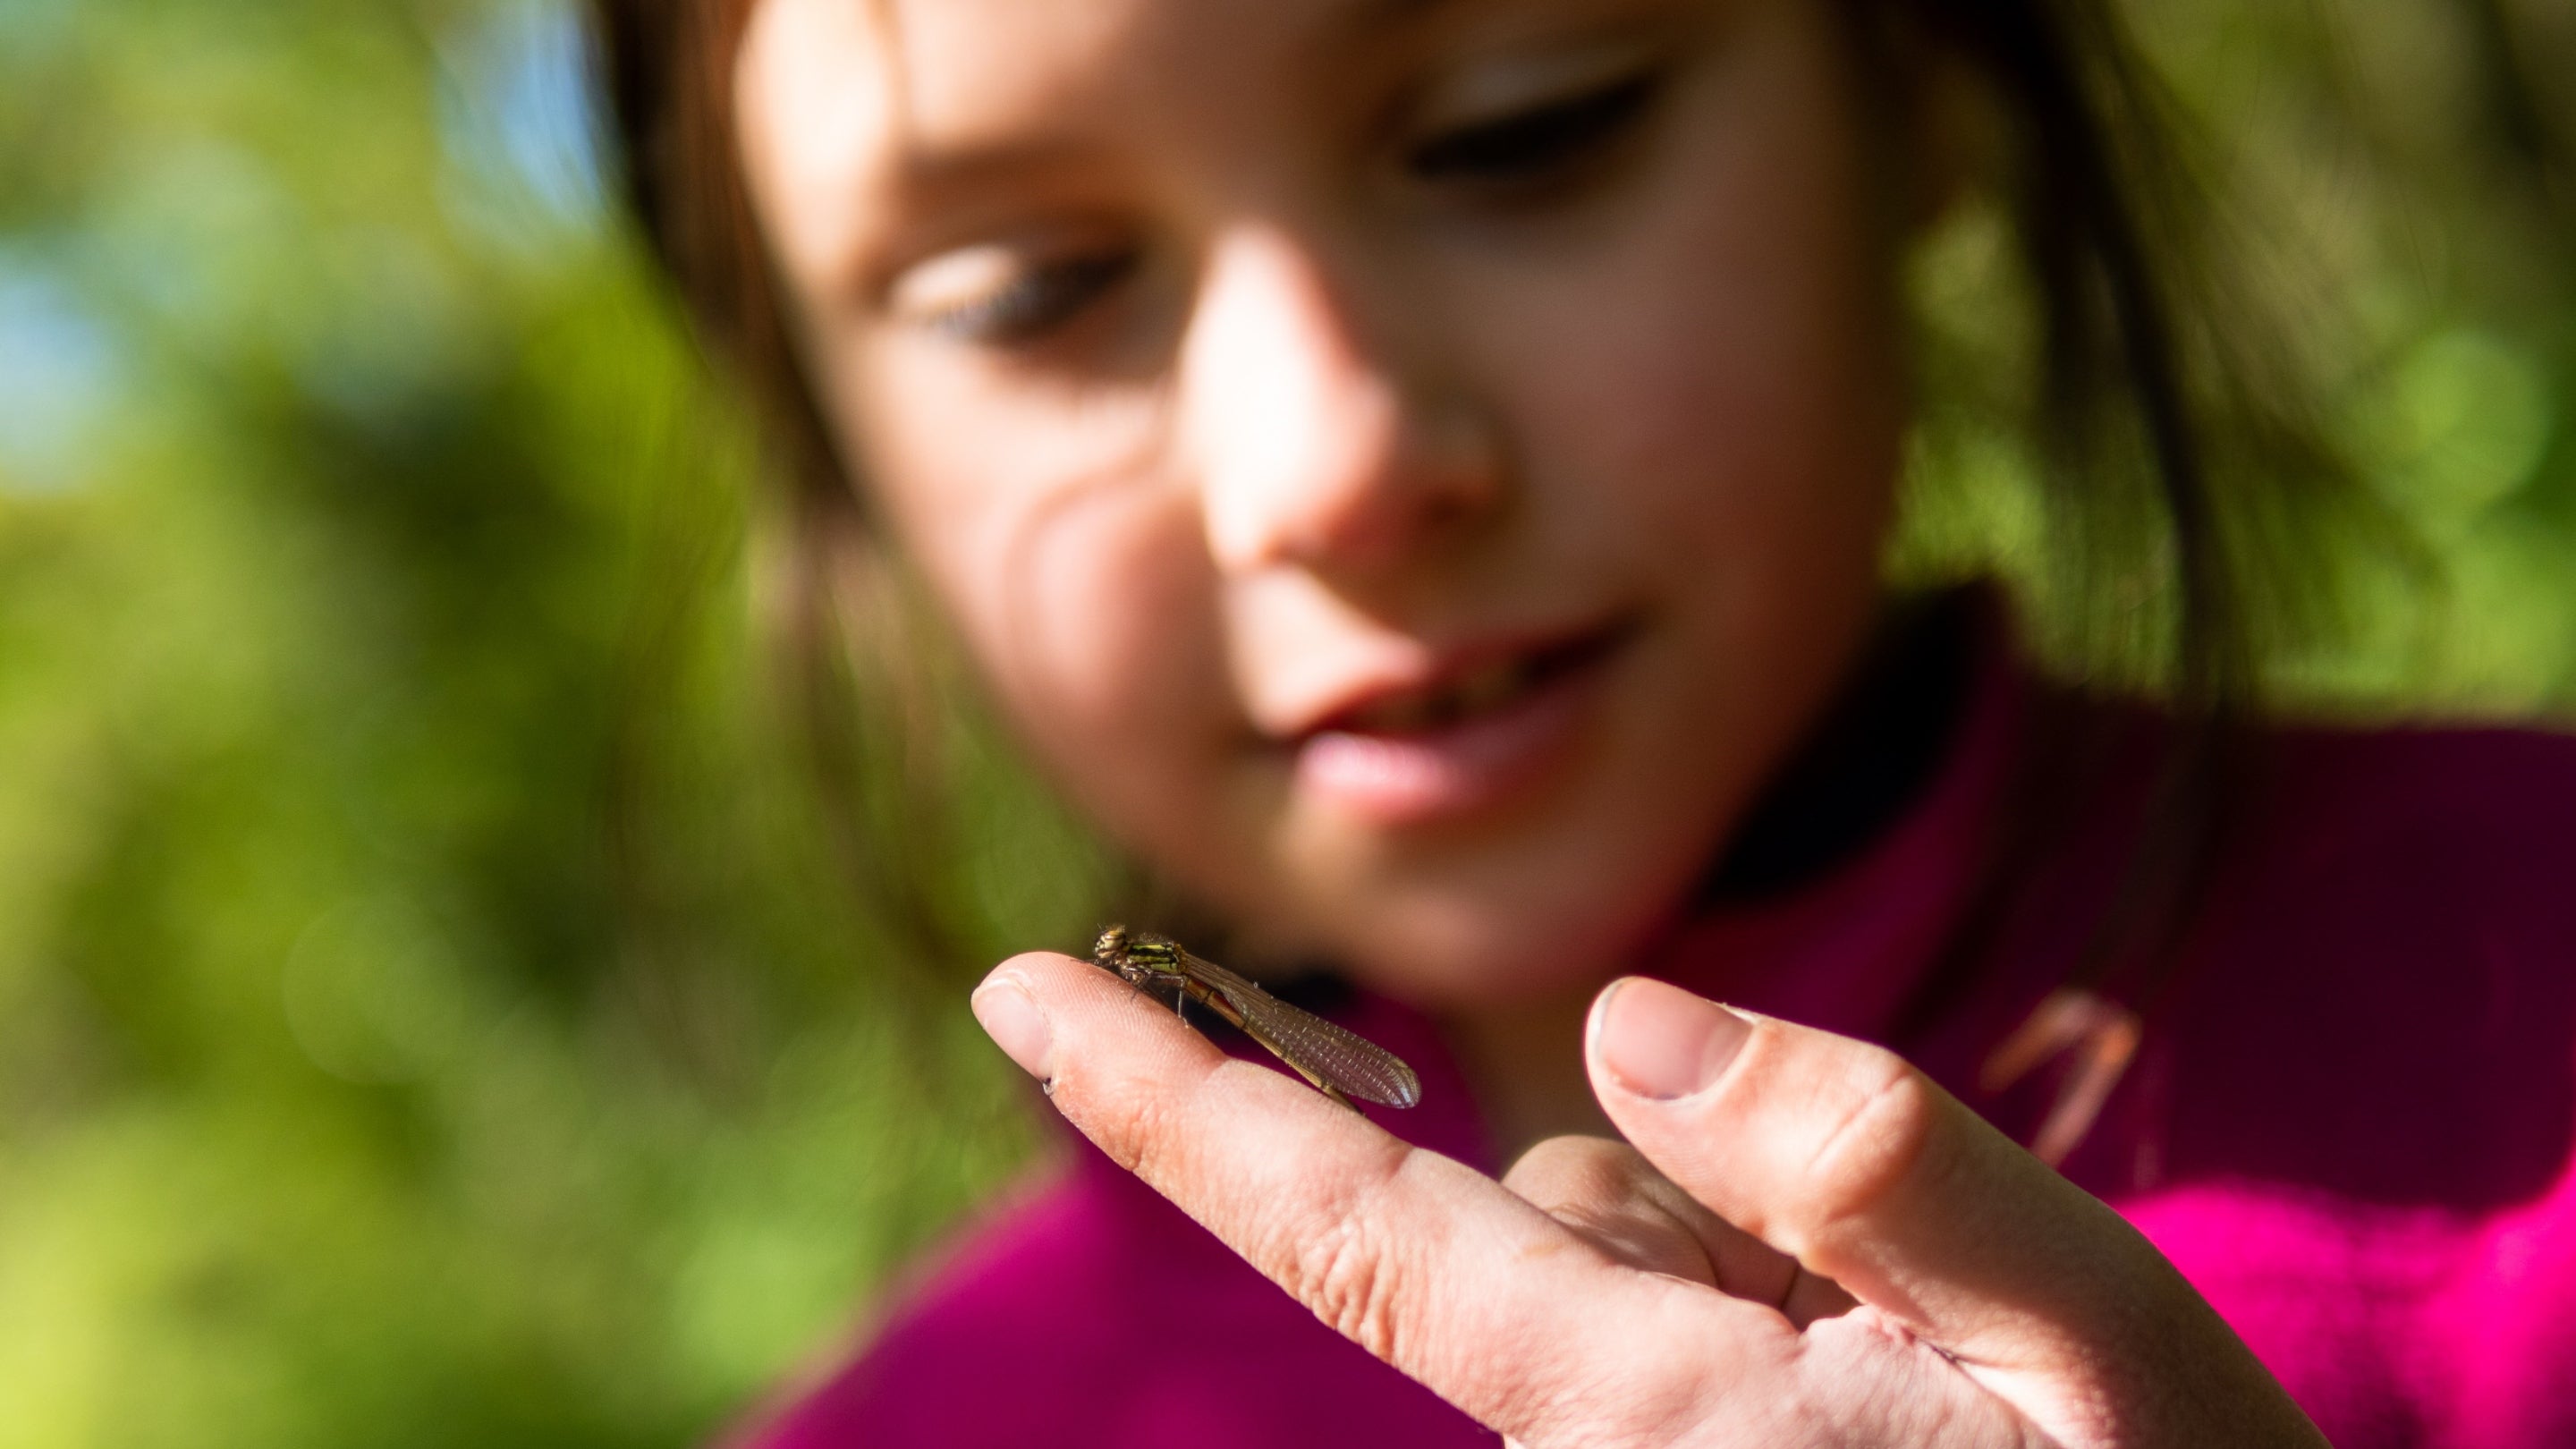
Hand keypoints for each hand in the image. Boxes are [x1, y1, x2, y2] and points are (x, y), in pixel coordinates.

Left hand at [971, 956, 2324, 1447]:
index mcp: (1638, 1408)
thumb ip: (1864, 1163)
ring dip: (1752, 1256)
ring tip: (1945, 1382)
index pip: (1345, 1226)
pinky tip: (1903, 1390)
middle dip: (1679, 1196)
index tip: (1018, 991)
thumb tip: (1626, 1022)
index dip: (1174, 1100)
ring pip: (1619, 1260)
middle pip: (1542, 1214)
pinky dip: (1766, 1306)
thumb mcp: (2082, 1349)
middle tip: (1913, 1320)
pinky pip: (1669, 1321)